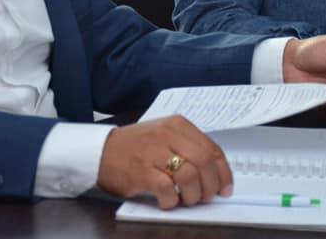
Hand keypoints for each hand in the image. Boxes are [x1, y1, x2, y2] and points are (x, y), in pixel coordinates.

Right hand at [97, 115, 231, 208]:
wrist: (100, 151)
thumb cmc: (135, 146)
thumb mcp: (165, 137)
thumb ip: (188, 148)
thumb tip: (214, 172)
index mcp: (177, 125)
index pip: (212, 148)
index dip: (223, 172)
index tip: (225, 187)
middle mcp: (168, 135)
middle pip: (205, 161)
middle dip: (211, 185)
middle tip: (207, 197)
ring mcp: (154, 152)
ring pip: (190, 176)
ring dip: (193, 195)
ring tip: (186, 200)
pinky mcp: (142, 171)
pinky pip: (167, 189)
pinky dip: (172, 201)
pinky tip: (168, 201)